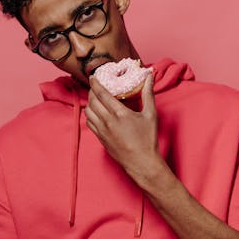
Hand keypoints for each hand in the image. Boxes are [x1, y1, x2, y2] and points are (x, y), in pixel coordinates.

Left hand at [85, 72, 163, 186]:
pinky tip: (95, 112)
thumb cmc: (147, 140)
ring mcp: (102, 132)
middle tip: (95, 86)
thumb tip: (150, 76)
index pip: (101, 94)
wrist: (141, 163)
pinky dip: (90, 115)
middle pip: (92, 101)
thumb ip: (148, 93)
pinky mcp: (101, 139)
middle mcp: (107, 122)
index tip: (93, 77)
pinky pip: (89, 123)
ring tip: (94, 98)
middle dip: (92, 91)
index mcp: (119, 114)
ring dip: (89, 103)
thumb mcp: (151, 115)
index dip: (95, 83)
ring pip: (88, 112)